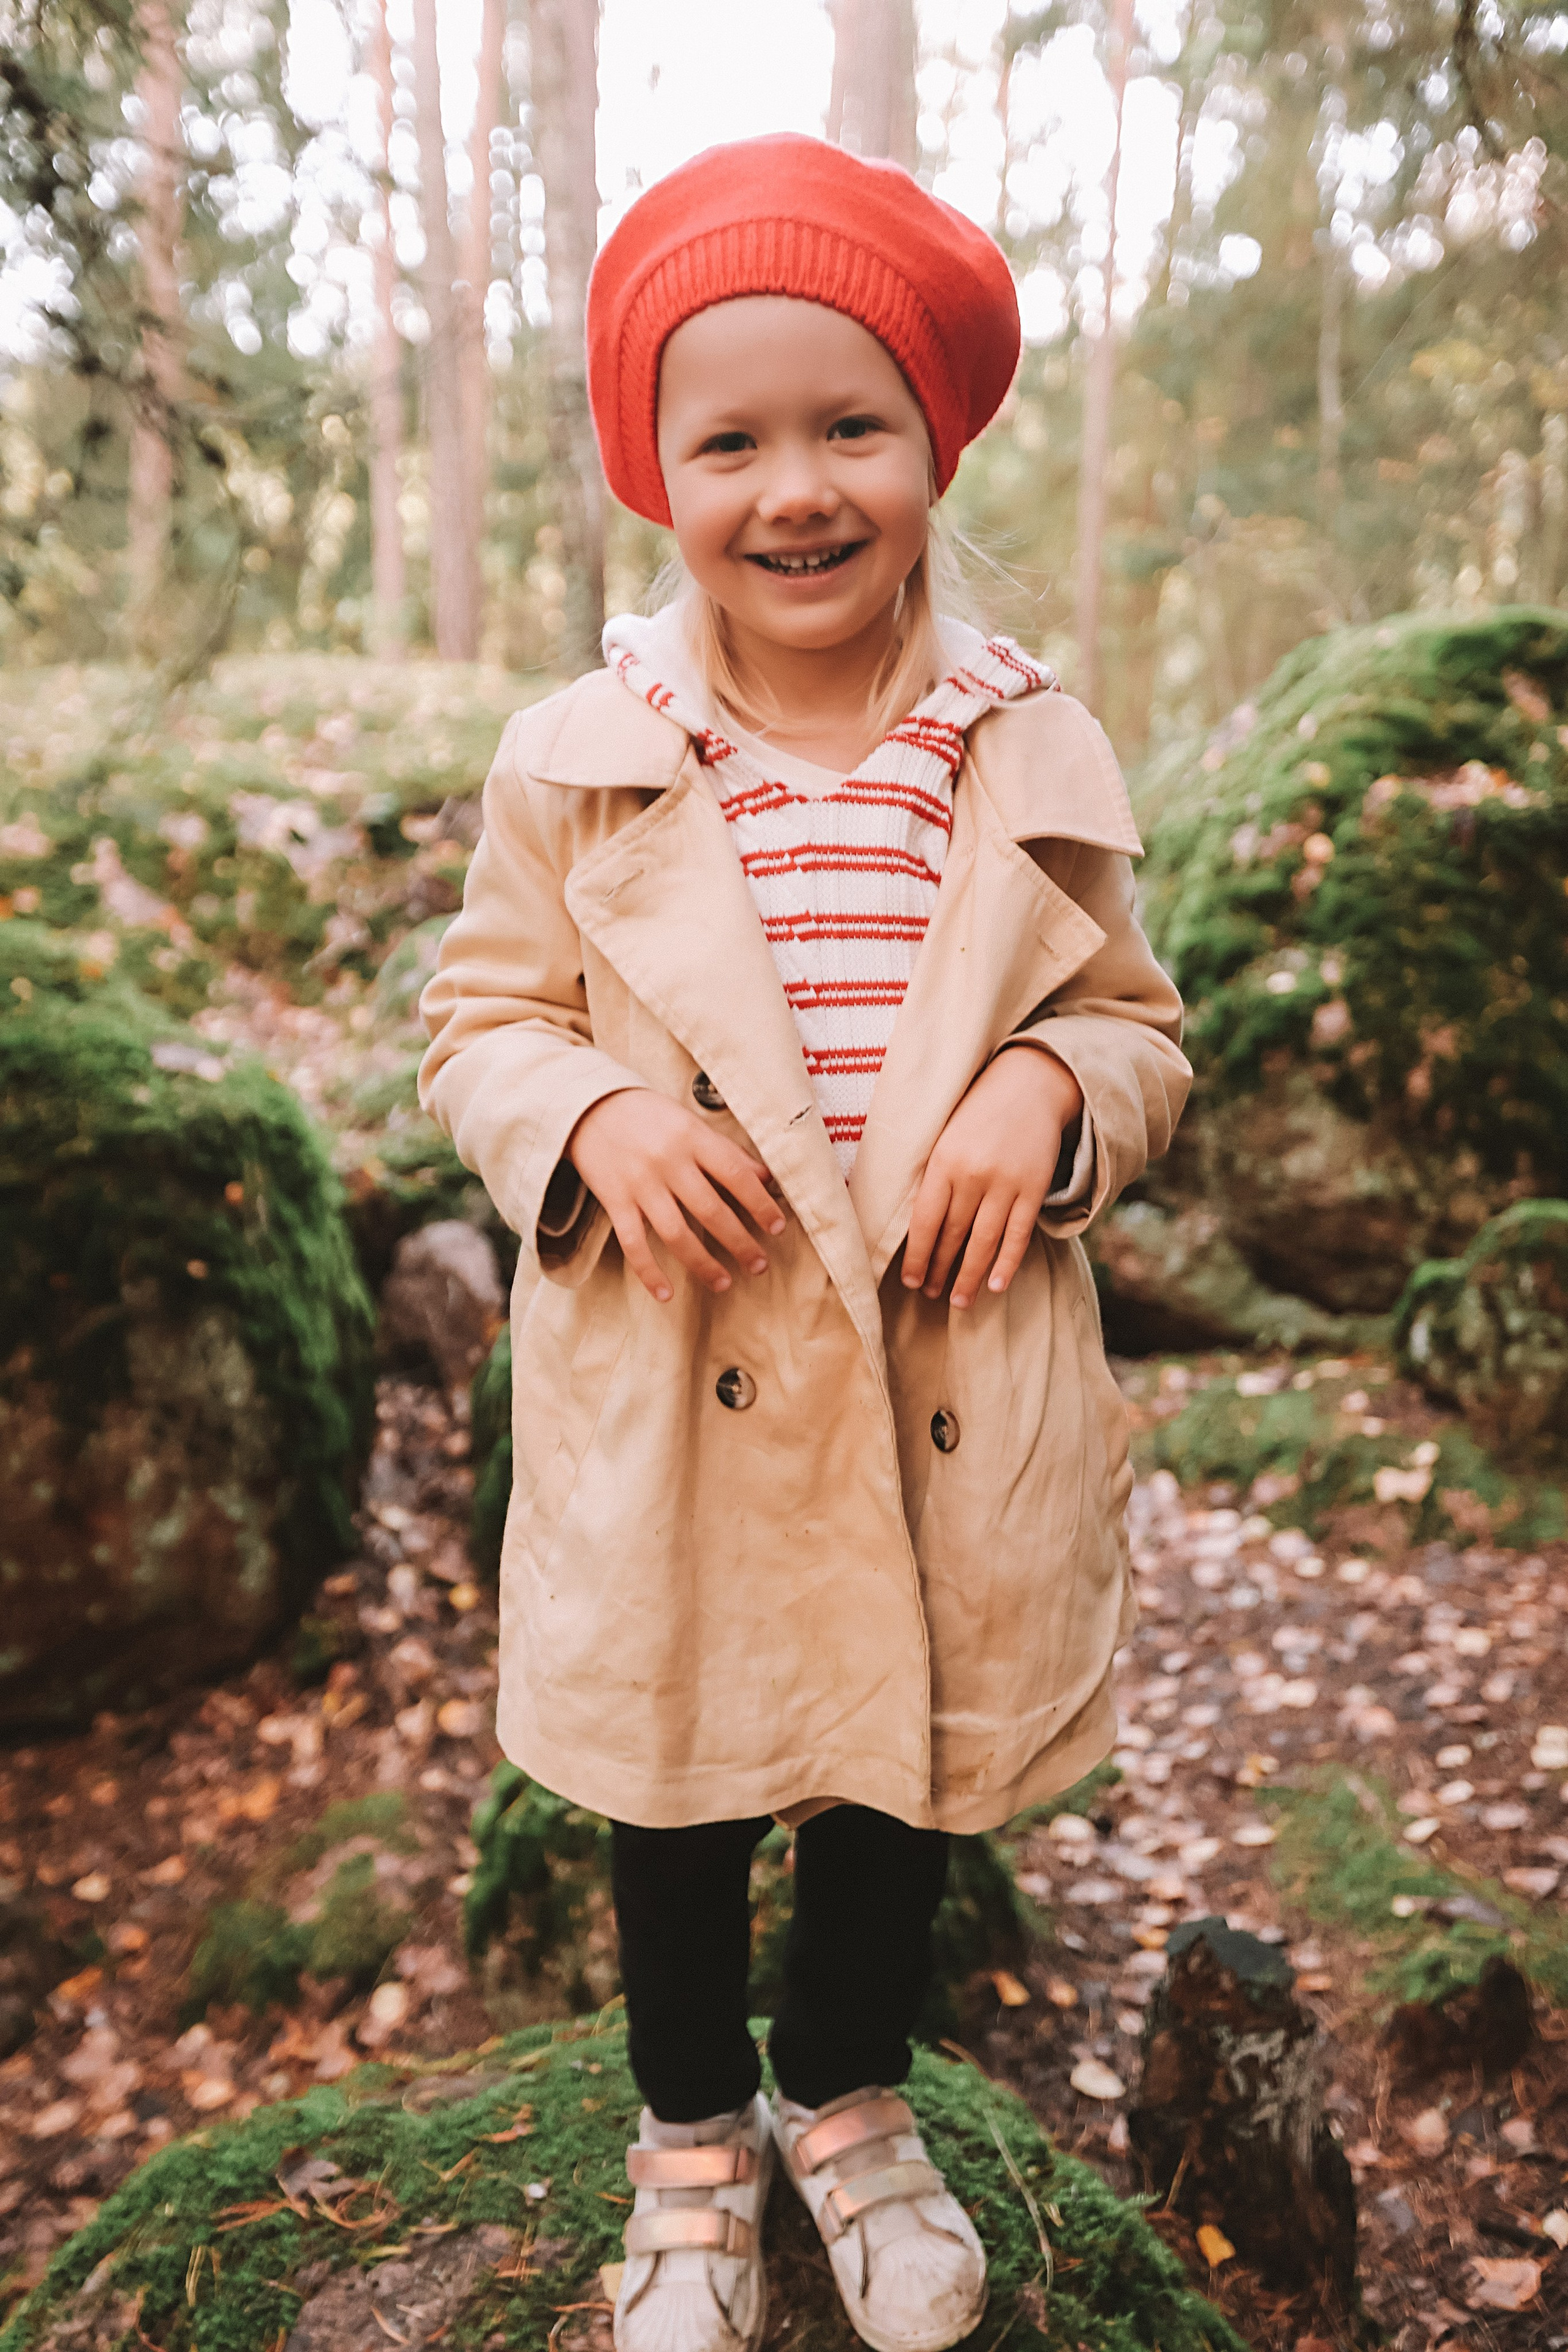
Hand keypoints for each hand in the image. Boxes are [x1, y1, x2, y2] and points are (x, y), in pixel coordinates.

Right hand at [567, 1088, 785, 1303]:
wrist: (587, 1107)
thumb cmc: (647, 1114)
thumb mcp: (689, 1121)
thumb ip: (725, 1149)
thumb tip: (765, 1177)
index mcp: (691, 1138)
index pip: (735, 1175)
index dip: (760, 1203)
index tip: (777, 1227)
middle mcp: (668, 1163)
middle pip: (710, 1210)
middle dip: (739, 1242)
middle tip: (759, 1265)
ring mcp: (640, 1184)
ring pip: (676, 1234)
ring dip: (703, 1264)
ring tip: (724, 1283)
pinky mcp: (615, 1202)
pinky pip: (634, 1244)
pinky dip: (650, 1272)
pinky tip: (666, 1294)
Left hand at [902, 1048, 1084, 1309]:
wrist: (1029, 1085)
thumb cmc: (978, 1113)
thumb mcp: (945, 1137)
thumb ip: (934, 1177)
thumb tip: (914, 1228)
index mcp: (944, 1162)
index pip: (925, 1221)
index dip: (917, 1256)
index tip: (910, 1281)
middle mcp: (974, 1175)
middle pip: (952, 1236)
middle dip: (939, 1269)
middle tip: (930, 1295)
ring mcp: (1006, 1183)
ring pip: (983, 1242)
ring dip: (969, 1276)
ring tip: (958, 1301)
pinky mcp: (1033, 1188)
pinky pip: (1018, 1234)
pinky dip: (1007, 1263)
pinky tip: (996, 1285)